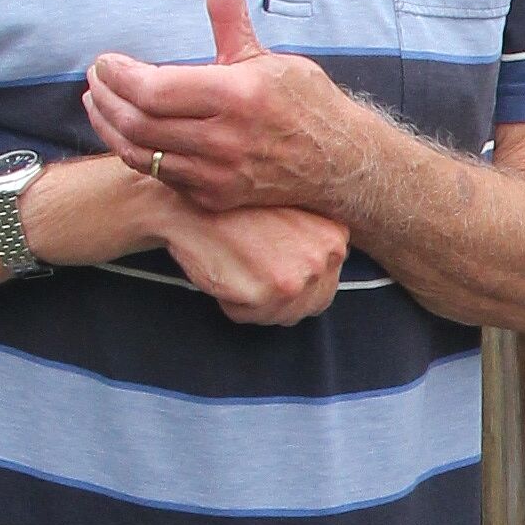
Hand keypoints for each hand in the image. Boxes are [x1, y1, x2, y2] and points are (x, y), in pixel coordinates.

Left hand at [84, 0, 373, 215]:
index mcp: (238, 95)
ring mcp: (220, 173)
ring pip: (142, 153)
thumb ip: (231, 16)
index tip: (106, 61)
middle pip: (140, 122)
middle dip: (106, 97)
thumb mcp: (267, 56)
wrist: (338, 163)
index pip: (155, 90)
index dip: (119, 76)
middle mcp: (227, 139)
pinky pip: (159, 175)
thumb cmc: (302, 103)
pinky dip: (133, 152)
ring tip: (98, 102)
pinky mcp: (216, 196)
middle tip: (95, 79)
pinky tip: (124, 132)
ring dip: (110, 126)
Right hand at [159, 198, 351, 326]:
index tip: (267, 263)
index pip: (325, 286)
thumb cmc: (233, 213)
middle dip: (275, 297)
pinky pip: (252, 317)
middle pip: (306, 306)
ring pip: (280, 316)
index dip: (291, 283)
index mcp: (336, 236)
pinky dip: (233, 304)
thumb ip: (313, 244)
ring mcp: (300, 275)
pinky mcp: (271, 292)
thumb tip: (321, 278)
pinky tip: (225, 272)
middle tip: (247, 267)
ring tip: (236, 266)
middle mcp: (327, 255)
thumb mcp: (290, 216)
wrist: (188, 206)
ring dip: (253, 302)